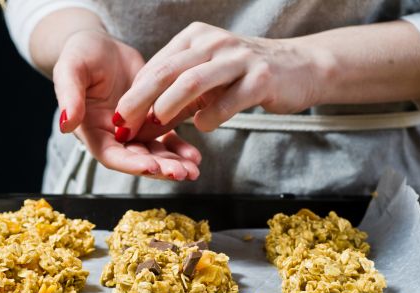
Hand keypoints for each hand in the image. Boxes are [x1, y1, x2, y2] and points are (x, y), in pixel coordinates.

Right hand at [53, 30, 200, 180]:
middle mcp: (112, 136)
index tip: (152, 166)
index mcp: (91, 130)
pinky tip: (194, 155)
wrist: (100, 45)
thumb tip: (66, 123)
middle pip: (136, 160)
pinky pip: (166, 138)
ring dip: (173, 164)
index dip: (131, 164)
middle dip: (160, 169)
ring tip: (193, 169)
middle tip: (183, 173)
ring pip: (154, 153)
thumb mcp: (70, 70)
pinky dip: (179, 148)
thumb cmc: (80, 54)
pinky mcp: (149, 120)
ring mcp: (132, 130)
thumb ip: (69, 97)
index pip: (112, 155)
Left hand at [114, 22, 319, 136]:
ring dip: (169, 105)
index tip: (119, 118)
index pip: (156, 66)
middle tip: (124, 123)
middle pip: (167, 71)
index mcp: (196, 39)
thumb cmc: (244, 76)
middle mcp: (214, 43)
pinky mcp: (260, 79)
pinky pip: (228, 100)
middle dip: (140, 99)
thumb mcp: (206, 80)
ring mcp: (238, 59)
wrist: (300, 66)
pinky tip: (201, 127)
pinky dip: (210, 117)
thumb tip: (140, 126)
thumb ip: (175, 100)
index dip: (134, 93)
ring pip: (193, 81)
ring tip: (155, 123)